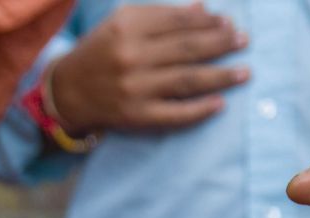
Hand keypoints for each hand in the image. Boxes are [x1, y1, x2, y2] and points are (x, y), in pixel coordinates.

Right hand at [49, 3, 247, 135]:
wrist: (65, 92)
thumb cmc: (99, 52)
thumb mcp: (121, 24)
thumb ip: (160, 16)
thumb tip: (202, 11)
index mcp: (127, 28)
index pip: (179, 21)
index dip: (208, 21)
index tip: (227, 22)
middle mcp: (131, 57)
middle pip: (189, 48)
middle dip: (222, 43)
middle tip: (243, 41)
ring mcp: (134, 88)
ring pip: (188, 80)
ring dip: (221, 76)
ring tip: (244, 73)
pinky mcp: (134, 115)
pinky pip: (173, 114)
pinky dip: (198, 111)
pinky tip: (219, 105)